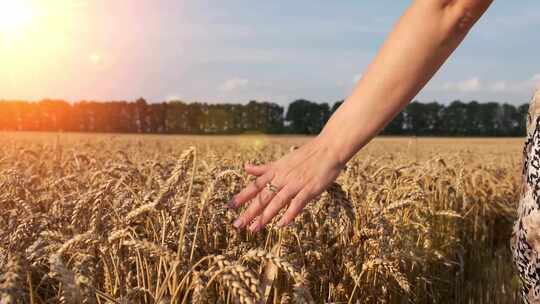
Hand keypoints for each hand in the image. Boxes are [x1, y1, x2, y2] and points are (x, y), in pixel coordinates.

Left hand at [228, 136, 345, 231]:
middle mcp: (282, 178)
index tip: (229, 207)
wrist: (328, 149)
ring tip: (254, 229)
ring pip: (277, 202)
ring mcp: (296, 184)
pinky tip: (281, 225)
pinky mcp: (309, 189)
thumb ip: (264, 168)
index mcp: (275, 171)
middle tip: (237, 225)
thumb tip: (245, 167)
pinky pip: (297, 204)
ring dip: (265, 216)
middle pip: (263, 197)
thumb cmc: (306, 155)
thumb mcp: (282, 161)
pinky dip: (289, 214)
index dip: (242, 196)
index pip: (255, 185)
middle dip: (249, 212)